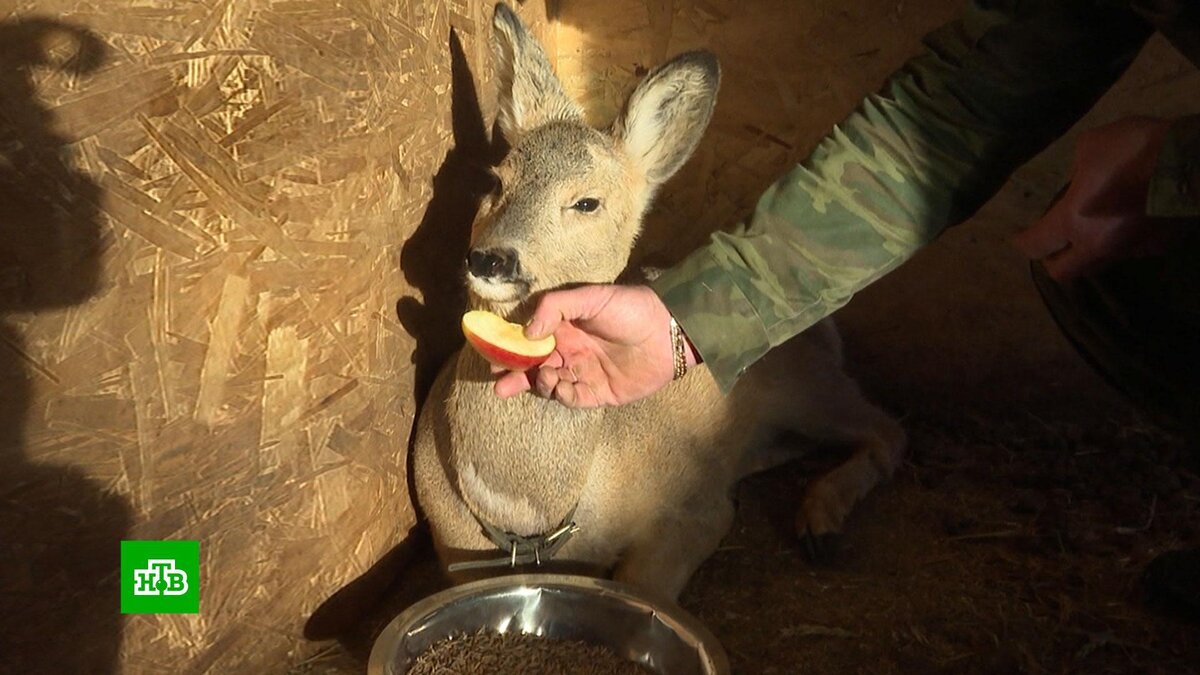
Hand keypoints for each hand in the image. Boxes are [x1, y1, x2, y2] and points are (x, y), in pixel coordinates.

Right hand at [493, 284, 682, 406]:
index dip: (510, 347)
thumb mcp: (593, 297)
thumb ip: (557, 307)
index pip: (529, 339)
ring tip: (542, 376)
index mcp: (565, 327)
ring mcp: (583, 373)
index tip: (492, 353)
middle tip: (498, 382)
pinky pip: (571, 398)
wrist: (669, 333)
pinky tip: (559, 386)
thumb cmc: (631, 308)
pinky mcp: (598, 393)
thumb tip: (527, 331)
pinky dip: (561, 395)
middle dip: (514, 374)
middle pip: (533, 365)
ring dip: (538, 382)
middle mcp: (570, 351)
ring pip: (549, 383)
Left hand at [1013, 116, 1183, 280]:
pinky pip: (1131, 251)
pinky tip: (1128, 222)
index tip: (1018, 241)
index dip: (1023, 244)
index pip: (1037, 245)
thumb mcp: (1092, 146)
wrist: (1195, 161)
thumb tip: (1081, 181)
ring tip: (1091, 232)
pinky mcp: (1160, 246)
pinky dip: (1122, 242)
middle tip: (1051, 247)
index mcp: (1073, 220)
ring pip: (1099, 263)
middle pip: (1064, 272)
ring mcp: (1131, 250)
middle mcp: (1098, 244)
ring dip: (1088, 252)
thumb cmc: (1137, 148)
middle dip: (1052, 262)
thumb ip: (1078, 170)